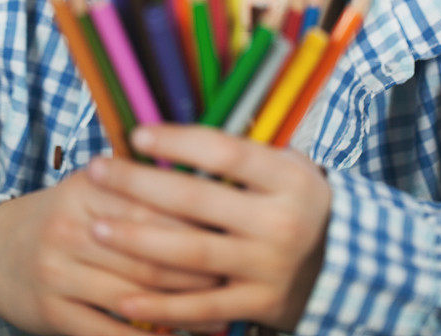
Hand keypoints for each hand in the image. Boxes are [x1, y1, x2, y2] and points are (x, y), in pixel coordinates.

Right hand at [0, 163, 218, 335]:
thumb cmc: (63, 214)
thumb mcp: (91, 186)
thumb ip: (138, 185)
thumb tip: (206, 185)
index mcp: (88, 189)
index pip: (152, 206)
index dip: (196, 223)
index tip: (231, 233)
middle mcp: (71, 229)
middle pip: (147, 253)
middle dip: (197, 270)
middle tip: (235, 278)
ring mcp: (58, 273)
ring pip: (133, 295)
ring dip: (181, 311)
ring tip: (220, 316)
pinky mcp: (51, 314)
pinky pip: (107, 332)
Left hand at [87, 124, 331, 330]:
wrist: (345, 261)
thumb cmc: (298, 201)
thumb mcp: (285, 167)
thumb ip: (239, 155)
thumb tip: (171, 135)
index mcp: (286, 179)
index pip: (224, 151)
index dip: (178, 140)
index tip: (137, 133)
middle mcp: (278, 222)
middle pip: (196, 200)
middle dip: (139, 184)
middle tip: (97, 171)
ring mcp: (268, 267)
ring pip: (191, 254)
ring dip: (137, 241)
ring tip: (96, 227)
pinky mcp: (259, 304)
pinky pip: (201, 307)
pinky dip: (160, 305)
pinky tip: (122, 297)